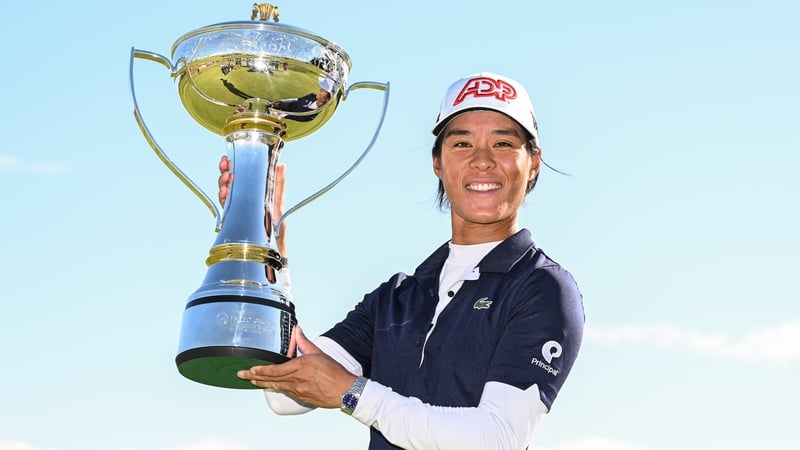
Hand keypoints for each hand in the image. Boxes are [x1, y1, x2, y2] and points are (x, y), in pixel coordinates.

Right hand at [218, 155, 286, 256]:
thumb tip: (282, 165)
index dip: (231, 168)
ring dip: (222, 183)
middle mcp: (241, 201)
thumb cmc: (277, 228)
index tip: (228, 159)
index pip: (238, 178)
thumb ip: (278, 185)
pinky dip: (224, 197)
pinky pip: (225, 206)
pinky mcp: (234, 220)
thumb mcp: (278, 203)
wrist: (274, 250)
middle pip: (228, 183)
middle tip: (225, 164)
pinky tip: (226, 192)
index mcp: (250, 195)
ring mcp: (236, 210)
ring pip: (224, 193)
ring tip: (226, 177)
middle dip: (224, 171)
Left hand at [237, 326, 355, 408]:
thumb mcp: (318, 353)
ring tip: (252, 381)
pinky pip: (286, 392)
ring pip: (276, 387)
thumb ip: (304, 342)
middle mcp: (296, 380)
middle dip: (254, 377)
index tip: (249, 369)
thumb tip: (297, 330)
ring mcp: (298, 391)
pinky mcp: (302, 398)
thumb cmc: (334, 372)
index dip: (260, 370)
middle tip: (241, 376)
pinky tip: (271, 386)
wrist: (345, 391)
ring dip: (262, 384)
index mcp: (300, 366)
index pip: (274, 370)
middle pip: (270, 380)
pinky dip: (276, 388)